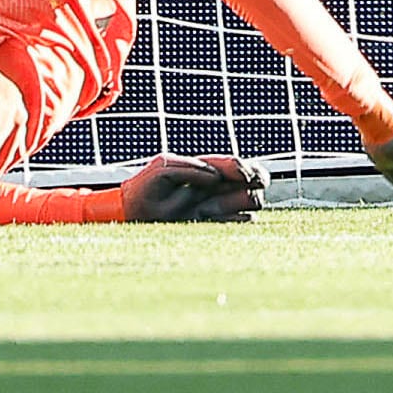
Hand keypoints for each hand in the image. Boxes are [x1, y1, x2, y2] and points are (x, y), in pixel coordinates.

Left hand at [118, 153, 264, 223]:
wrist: (134, 215)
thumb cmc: (146, 187)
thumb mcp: (163, 167)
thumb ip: (189, 167)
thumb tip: (215, 176)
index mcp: (207, 169)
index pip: (238, 165)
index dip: (246, 167)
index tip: (243, 173)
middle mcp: (219, 187)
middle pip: (257, 181)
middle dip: (255, 180)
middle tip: (246, 183)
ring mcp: (220, 207)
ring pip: (253, 201)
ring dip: (236, 201)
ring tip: (206, 207)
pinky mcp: (216, 226)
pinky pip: (243, 223)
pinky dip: (234, 220)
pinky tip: (209, 219)